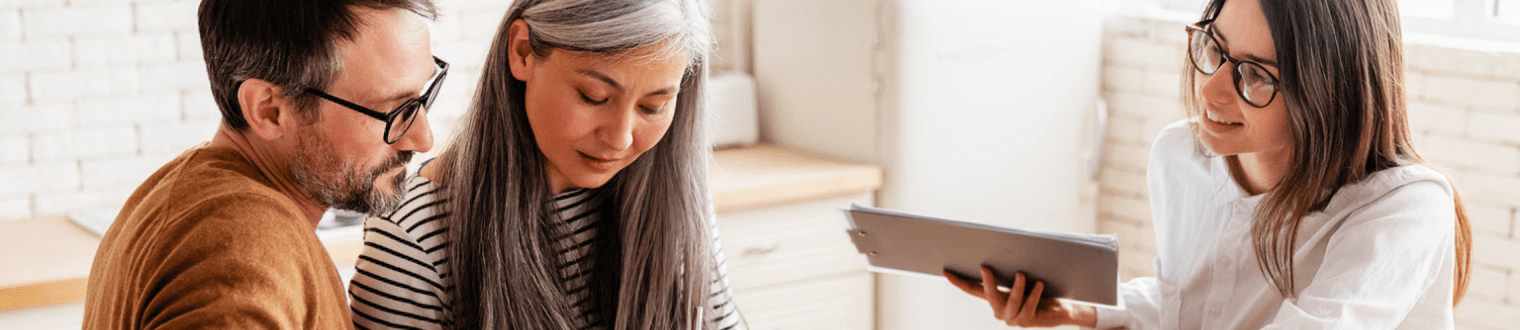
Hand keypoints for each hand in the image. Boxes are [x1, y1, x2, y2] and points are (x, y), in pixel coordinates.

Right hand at [943, 266, 1097, 327]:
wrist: (1059, 310)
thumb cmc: (1041, 289)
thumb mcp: (1024, 277)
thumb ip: (1012, 268)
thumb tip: (1008, 245)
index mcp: (995, 299)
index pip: (973, 289)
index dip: (959, 281)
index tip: (945, 271)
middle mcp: (1000, 310)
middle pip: (988, 295)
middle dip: (987, 281)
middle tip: (985, 267)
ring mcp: (1012, 318)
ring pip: (1012, 301)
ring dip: (1017, 287)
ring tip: (1021, 274)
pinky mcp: (1026, 322)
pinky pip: (1028, 306)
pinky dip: (1034, 294)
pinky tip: (1038, 284)